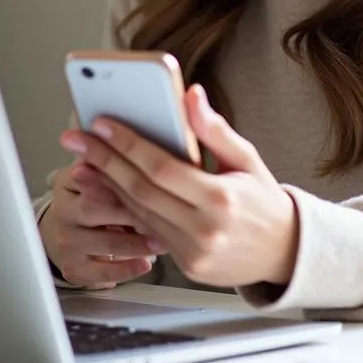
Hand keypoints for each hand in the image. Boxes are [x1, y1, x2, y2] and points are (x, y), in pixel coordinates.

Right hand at [38, 159, 160, 288]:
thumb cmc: (95, 198)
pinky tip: (145, 264)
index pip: (90, 175)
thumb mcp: (96, 174)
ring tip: (162, 242)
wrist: (67, 232)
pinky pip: (101, 273)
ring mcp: (66, 242)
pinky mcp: (73, 268)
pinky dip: (126, 269)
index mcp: (68, 180)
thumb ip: (114, 161)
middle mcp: (62, 210)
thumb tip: (144, 145)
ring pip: (103, 243)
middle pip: (94, 208)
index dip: (118, 180)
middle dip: (130, 213)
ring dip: (136, 243)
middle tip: (163, 213)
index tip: (147, 182)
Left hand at [60, 84, 298, 289]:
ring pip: (138, 213)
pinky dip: (122, 209)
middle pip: (141, 190)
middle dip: (104, 160)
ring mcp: (193, 253)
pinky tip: (103, 190)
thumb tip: (191, 96)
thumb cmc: (265, 200)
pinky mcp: (185, 266)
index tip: (101, 124)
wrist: (286, 254)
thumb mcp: (248, 159)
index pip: (162, 168)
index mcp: (222, 198)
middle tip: (75, 139)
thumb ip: (215, 129)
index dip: (128, 144)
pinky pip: (147, 231)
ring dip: (104, 186)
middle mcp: (205, 229)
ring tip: (80, 162)